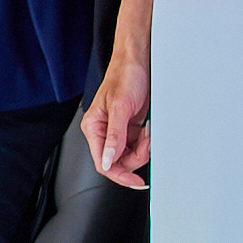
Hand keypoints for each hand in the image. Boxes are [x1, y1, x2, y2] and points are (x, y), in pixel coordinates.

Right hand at [83, 51, 149, 188]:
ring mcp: (117, 130)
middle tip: (146, 144)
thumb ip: (115, 136)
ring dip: (142, 149)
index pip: (103, 162)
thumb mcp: (121, 107)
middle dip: (135, 157)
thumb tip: (108, 160)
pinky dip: (145, 142)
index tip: (136, 182)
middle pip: (118, 162)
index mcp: (94, 128)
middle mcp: (103, 131)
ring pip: (129, 155)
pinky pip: (137, 144)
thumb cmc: (124, 76)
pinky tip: (148, 129)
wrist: (137, 60)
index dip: (120, 175)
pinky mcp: (129, 127)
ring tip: (147, 132)